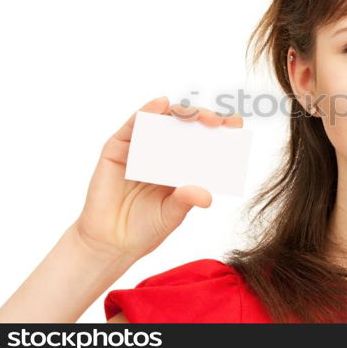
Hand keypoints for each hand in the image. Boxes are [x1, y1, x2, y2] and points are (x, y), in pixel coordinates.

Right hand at [72, 96, 242, 261]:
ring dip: (180, 112)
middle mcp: (162, 152)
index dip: (219, 129)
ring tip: (194, 114)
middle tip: (217, 121)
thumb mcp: (171, 215)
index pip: (203, 141)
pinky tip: (160, 104)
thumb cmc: (144, 228)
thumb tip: (206, 196)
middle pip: (185, 125)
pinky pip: (133, 124)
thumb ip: (186, 201)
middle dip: (203, 118)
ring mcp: (139, 148)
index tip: (235, 124)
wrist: (110, 243)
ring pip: (162, 120)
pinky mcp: (117, 148)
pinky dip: (147, 111)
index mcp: (181, 166)